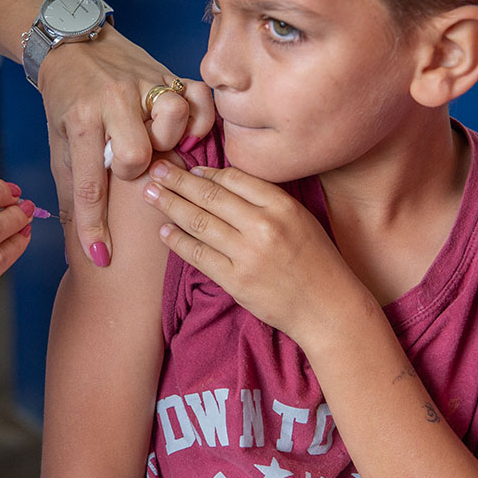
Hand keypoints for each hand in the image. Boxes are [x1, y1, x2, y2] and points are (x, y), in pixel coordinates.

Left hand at [40, 26, 214, 266]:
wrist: (73, 45)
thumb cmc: (66, 102)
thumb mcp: (59, 143)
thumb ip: (73, 187)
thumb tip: (83, 241)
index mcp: (80, 120)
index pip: (88, 184)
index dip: (94, 227)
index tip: (101, 257)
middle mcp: (112, 99)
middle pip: (136, 154)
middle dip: (134, 171)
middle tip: (128, 166)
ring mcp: (143, 83)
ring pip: (172, 117)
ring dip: (167, 140)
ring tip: (157, 144)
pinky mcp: (166, 72)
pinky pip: (197, 96)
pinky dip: (198, 118)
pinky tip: (185, 132)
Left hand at [141, 160, 369, 343]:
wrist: (328, 309)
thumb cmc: (315, 262)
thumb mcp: (300, 219)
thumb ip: (265, 200)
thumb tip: (221, 181)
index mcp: (282, 206)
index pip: (234, 179)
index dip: (205, 172)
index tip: (187, 168)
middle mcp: (264, 226)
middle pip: (210, 196)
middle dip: (177, 181)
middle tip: (156, 170)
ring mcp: (248, 255)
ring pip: (198, 222)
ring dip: (170, 206)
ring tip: (149, 195)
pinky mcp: (236, 281)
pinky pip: (198, 255)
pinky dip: (177, 240)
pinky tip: (164, 230)